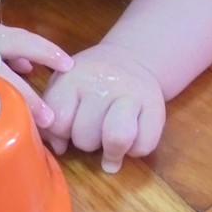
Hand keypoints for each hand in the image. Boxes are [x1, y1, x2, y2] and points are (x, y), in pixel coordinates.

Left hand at [42, 42, 165, 171]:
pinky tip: (130, 138)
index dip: (61, 133)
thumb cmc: (90, 80)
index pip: (58, 122)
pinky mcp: (157, 107)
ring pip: (116, 139)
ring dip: (110, 151)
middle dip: (85, 142)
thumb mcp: (64, 87)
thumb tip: (59, 149)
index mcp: (73, 76)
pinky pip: (143, 147)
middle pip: (85, 138)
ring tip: (109, 142)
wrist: (130, 59)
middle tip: (92, 128)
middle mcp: (103, 82)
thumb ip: (54, 116)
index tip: (68, 125)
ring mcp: (132, 93)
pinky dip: (134, 151)